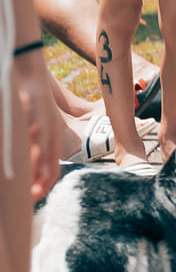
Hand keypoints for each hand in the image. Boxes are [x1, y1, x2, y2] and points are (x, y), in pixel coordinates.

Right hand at [13, 52, 62, 201]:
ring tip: (33, 191)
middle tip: (36, 199)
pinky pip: (35, 137)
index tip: (39, 196)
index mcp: (52, 135)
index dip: (47, 181)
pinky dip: (32, 152)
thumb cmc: (31, 99)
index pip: (53, 164)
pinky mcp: (35, 116)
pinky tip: (28, 164)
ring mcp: (43, 125)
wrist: (29, 72)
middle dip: (44, 183)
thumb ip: (35, 140)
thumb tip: (29, 157)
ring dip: (39, 174)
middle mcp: (50, 132)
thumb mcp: (38, 121)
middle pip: (50, 163)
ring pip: (44, 154)